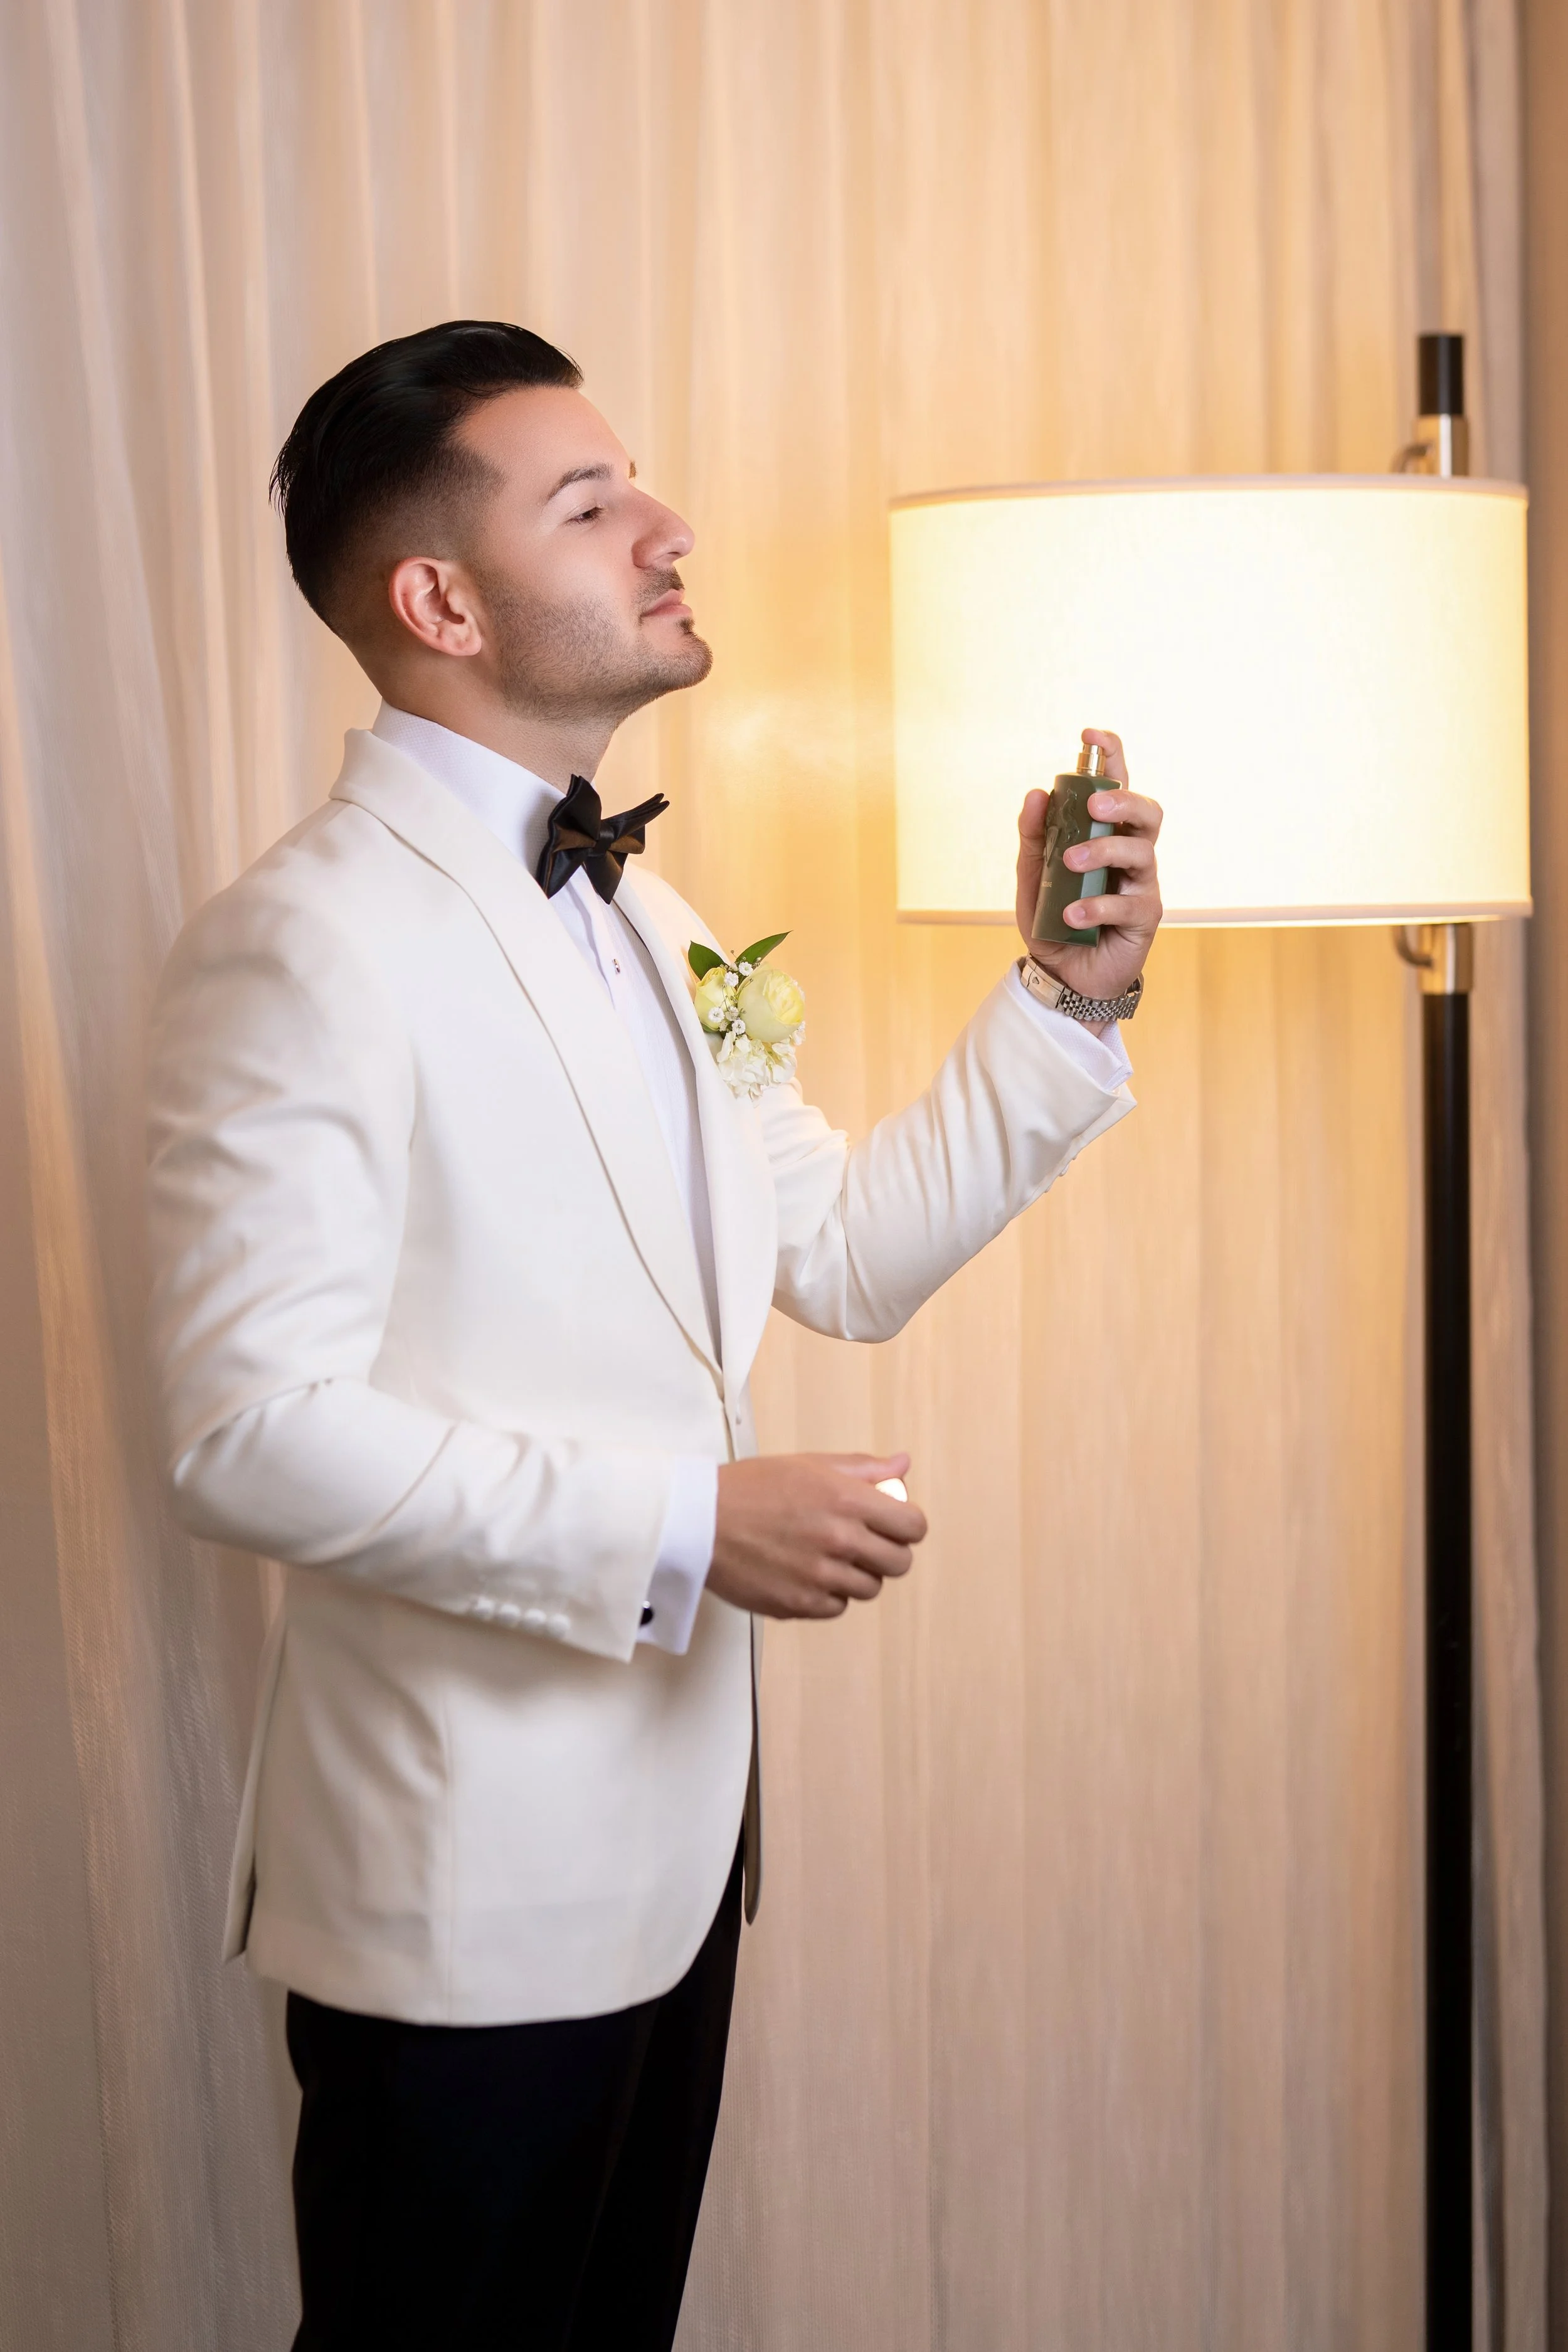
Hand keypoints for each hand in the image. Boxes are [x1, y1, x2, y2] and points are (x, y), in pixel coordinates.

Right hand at [708, 1451, 926, 1619]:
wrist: (699, 1521)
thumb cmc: (752, 1488)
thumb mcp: (810, 1464)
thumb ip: (863, 1469)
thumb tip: (902, 1466)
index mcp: (847, 1500)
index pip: (912, 1526)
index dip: (907, 1526)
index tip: (894, 1525)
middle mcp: (840, 1540)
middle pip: (899, 1563)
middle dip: (887, 1552)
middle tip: (864, 1543)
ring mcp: (821, 1576)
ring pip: (869, 1588)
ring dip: (856, 1574)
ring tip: (826, 1556)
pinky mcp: (800, 1605)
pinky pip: (837, 1607)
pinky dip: (828, 1594)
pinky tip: (805, 1573)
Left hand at [1015, 728, 1162, 1001]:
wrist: (1060, 974)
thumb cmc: (1053, 919)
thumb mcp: (1033, 875)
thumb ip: (1034, 836)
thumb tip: (1036, 793)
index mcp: (1106, 834)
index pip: (1118, 785)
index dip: (1111, 755)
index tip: (1089, 733)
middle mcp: (1130, 853)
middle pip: (1148, 811)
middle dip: (1123, 800)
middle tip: (1093, 804)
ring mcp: (1141, 885)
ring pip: (1142, 851)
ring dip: (1104, 851)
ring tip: (1071, 863)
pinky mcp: (1145, 918)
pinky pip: (1127, 903)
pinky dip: (1095, 905)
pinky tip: (1071, 914)